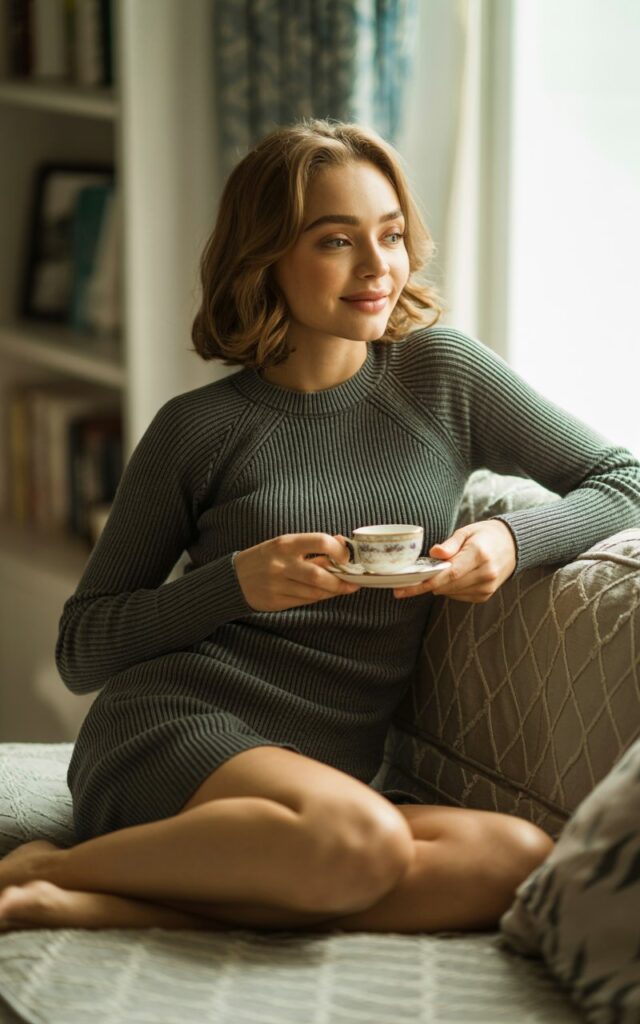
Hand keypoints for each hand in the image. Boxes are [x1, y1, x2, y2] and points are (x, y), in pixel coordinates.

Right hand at [234, 533, 359, 611]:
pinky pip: (305, 601)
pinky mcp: (276, 601)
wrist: (234, 578)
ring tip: (343, 587)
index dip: (339, 550)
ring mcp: (277, 585)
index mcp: (285, 544)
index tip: (347, 556)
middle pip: (319, 575)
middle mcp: (281, 564)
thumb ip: (312, 545)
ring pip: (315, 592)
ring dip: (333, 591)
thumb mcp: (285, 545)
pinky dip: (319, 597)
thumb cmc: (265, 558)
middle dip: (340, 580)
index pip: (320, 541)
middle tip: (353, 581)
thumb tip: (342, 543)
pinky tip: (324, 593)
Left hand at [393, 520, 516, 602]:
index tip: (403, 588)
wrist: (513, 545)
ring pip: (451, 593)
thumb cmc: (485, 535)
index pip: (448, 574)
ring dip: (439, 585)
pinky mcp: (485, 595)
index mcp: (479, 554)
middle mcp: (485, 573)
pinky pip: (459, 596)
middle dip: (426, 584)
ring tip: (439, 571)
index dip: (424, 582)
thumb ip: (450, 544)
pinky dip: (450, 588)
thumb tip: (434, 554)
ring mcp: (487, 587)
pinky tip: (453, 577)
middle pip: (447, 586)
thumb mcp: (466, 531)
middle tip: (409, 579)